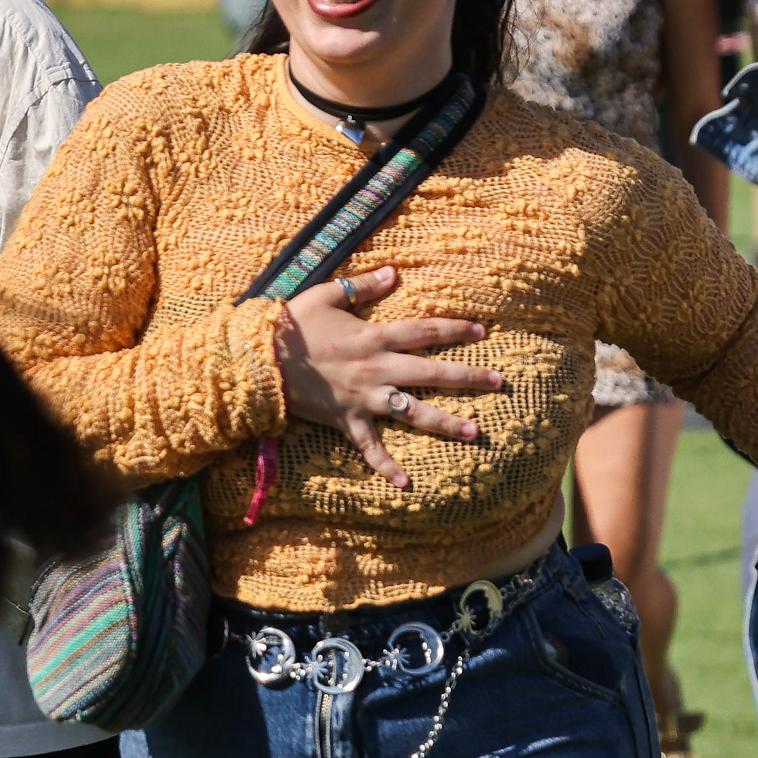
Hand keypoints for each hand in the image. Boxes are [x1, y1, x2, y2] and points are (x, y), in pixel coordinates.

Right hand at [275, 263, 507, 488]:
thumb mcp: (325, 295)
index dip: (455, 329)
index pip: (425, 331)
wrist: (259, 362)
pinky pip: (369, 447)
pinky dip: (385, 466)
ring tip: (476, 431)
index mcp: (374, 337)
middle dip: (468, 376)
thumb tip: (394, 273)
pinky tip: (405, 484)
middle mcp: (377, 369)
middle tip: (499, 381)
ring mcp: (364, 398)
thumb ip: (362, 287)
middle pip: (432, 372)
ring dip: (446, 423)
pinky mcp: (346, 420)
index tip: (482, 331)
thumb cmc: (290, 326)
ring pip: (413, 412)